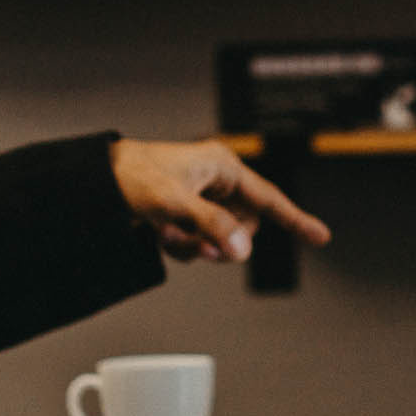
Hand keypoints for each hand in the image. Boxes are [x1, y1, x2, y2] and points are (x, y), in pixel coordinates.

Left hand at [111, 139, 331, 263]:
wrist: (95, 180)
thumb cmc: (131, 177)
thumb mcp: (173, 204)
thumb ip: (210, 226)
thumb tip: (240, 250)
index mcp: (222, 165)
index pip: (268, 198)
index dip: (295, 219)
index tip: (320, 236)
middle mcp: (216, 180)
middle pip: (244, 225)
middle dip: (222, 241)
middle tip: (198, 245)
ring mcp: (201, 197)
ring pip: (221, 236)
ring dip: (198, 245)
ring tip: (169, 236)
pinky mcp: (186, 212)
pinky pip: (201, 240)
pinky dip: (184, 246)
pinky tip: (162, 236)